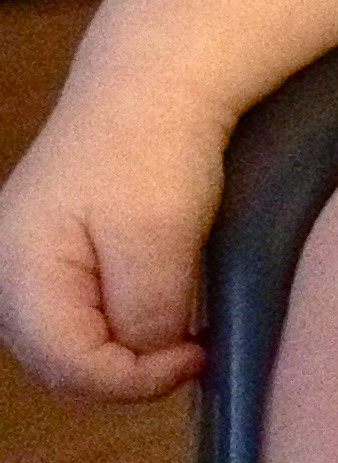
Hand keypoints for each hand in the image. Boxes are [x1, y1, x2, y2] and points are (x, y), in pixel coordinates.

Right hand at [0, 99, 221, 400]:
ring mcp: (24, 263)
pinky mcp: (50, 254)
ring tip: (175, 332)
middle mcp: (7, 274)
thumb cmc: (153, 152)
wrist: (153, 82)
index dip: (135, 380)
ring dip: (122, 352)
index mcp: (21, 270)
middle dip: (125, 371)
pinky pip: (75, 317)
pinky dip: (116, 326)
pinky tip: (155, 307)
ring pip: (66, 345)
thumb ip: (146, 311)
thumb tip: (145, 352)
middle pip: (58, 364)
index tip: (194, 353)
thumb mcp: (158, 238)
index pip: (68, 367)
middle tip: (187, 350)